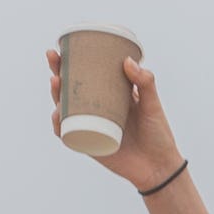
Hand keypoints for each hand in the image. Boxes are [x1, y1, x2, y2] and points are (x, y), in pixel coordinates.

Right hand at [40, 45, 188, 191]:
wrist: (159, 167)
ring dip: (55, 96)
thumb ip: (145, 82)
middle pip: (70, 89)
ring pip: (65, 109)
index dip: (71, 62)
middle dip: (57, 72)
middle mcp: (96, 110)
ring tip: (56, 83)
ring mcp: (90, 127)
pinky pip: (67, 134)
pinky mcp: (88, 145)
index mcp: (109, 96)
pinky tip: (57, 114)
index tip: (64, 46)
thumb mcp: (152, 104)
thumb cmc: (158, 134)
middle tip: (54, 58)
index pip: (86, 75)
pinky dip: (59, 125)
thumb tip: (127, 61)